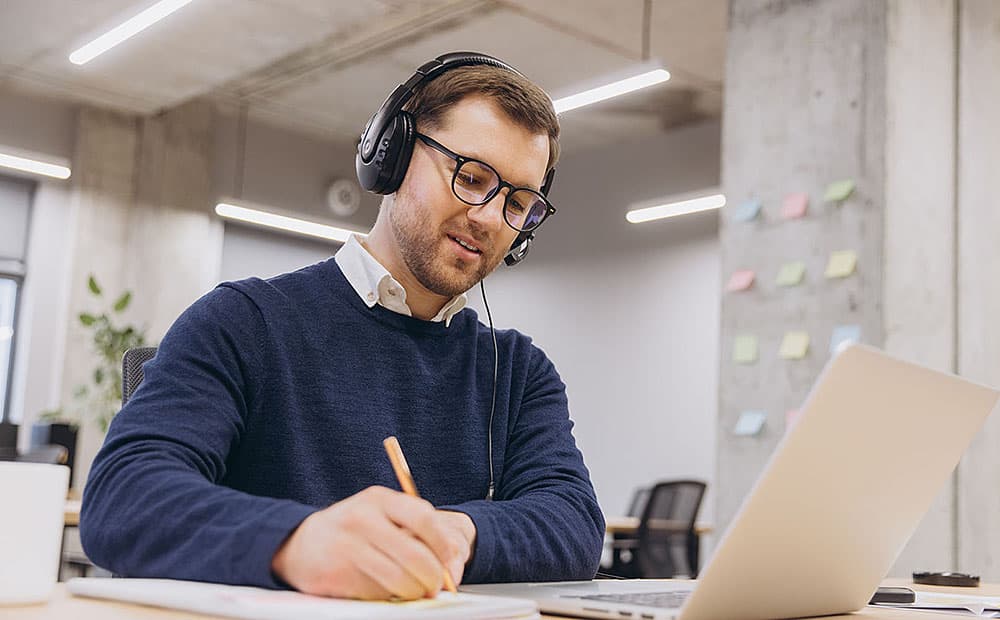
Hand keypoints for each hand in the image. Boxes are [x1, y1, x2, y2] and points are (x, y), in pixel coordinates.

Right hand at [271, 486, 475, 599]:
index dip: (442, 543)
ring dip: (413, 592)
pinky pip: (376, 593)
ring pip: (398, 579)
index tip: (449, 559)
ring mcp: (346, 547)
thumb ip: (411, 530)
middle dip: (433, 577)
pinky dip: (388, 596)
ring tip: (414, 590)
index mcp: (378, 499)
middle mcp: (361, 519)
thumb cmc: (353, 529)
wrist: (300, 543)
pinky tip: (383, 588)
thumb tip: (450, 563)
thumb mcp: (378, 514)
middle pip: (413, 555)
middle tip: (437, 586)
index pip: (423, 518)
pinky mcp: (336, 575)